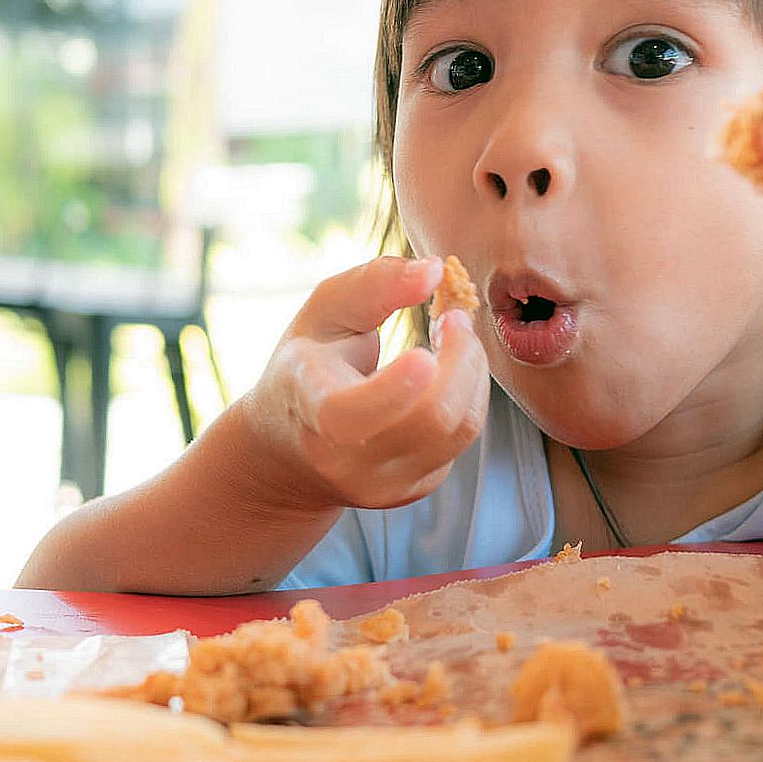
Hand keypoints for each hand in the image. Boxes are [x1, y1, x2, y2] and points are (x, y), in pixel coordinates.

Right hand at [245, 255, 489, 511]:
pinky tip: (443, 376)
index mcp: (310, 408)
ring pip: (460, 430)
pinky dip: (468, 396)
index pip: (352, 415)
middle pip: (432, 419)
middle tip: (454, 317)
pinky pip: (464, 439)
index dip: (397, 388)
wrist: (288, 450)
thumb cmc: (308, 366)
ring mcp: (382, 485)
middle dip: (462, 356)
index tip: (425, 350)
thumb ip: (374, 283)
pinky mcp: (413, 490)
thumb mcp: (323, 312)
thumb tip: (433, 271)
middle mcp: (345, 459)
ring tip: (453, 338)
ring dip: (473, 372)